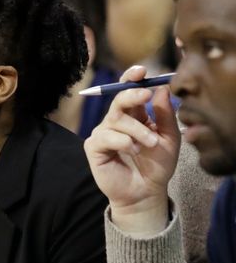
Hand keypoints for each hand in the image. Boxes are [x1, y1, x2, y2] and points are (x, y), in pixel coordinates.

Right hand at [84, 66, 180, 235]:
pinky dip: (123, 142)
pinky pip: (107, 136)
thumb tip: (161, 89)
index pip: (128, 90)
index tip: (142, 71)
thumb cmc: (156, 165)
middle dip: (132, 94)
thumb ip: (164, 114)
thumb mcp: (169, 137)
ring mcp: (103, 132)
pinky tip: (132, 151)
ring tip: (149, 144)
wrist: (146, 191)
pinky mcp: (93, 147)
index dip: (132, 78)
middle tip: (145, 95)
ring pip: (116, 119)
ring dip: (137, 130)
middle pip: (118, 99)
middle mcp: (116, 120)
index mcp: (134, 114)